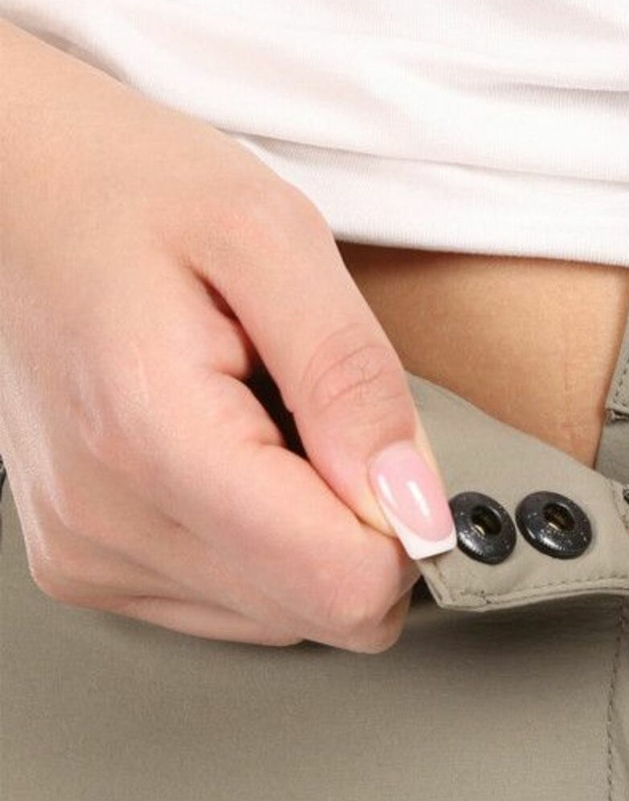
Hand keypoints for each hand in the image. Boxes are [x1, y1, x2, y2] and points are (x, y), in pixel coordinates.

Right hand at [0, 25, 455, 646]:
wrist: (7, 187)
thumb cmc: (120, 185)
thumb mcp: (271, 234)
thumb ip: (352, 376)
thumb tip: (415, 504)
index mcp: (154, 437)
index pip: (341, 587)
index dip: (402, 525)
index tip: (385, 448)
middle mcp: (106, 521)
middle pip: (320, 612)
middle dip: (353, 520)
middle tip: (307, 409)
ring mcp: (88, 553)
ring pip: (283, 615)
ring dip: (301, 526)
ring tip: (252, 414)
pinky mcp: (86, 566)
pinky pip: (233, 600)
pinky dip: (255, 534)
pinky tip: (221, 448)